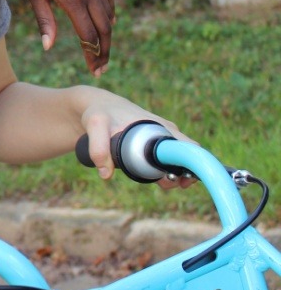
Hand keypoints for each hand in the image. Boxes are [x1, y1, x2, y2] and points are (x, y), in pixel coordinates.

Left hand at [1, 0, 114, 76]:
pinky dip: (111, 11)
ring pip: (108, 12)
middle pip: (104, 28)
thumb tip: (48, 47)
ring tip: (103, 49)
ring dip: (108, 34)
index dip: (92, 55)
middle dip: (104, 50)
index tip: (93, 69)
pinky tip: (109, 21)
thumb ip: (44, 20)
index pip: (88, 35)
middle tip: (101, 67)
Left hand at [78, 91, 195, 189]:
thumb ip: (99, 148)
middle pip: (184, 158)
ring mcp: (160, 139)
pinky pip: (165, 161)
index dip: (193, 167)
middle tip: (163, 183)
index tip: (182, 181)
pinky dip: (163, 171)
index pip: (190, 148)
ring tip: (159, 182)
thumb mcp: (96, 126)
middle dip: (181, 175)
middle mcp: (165, 133)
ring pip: (175, 162)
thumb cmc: (100, 113)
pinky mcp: (152, 145)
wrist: (97, 105)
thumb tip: (107, 175)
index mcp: (161, 127)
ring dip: (171, 175)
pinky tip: (154, 178)